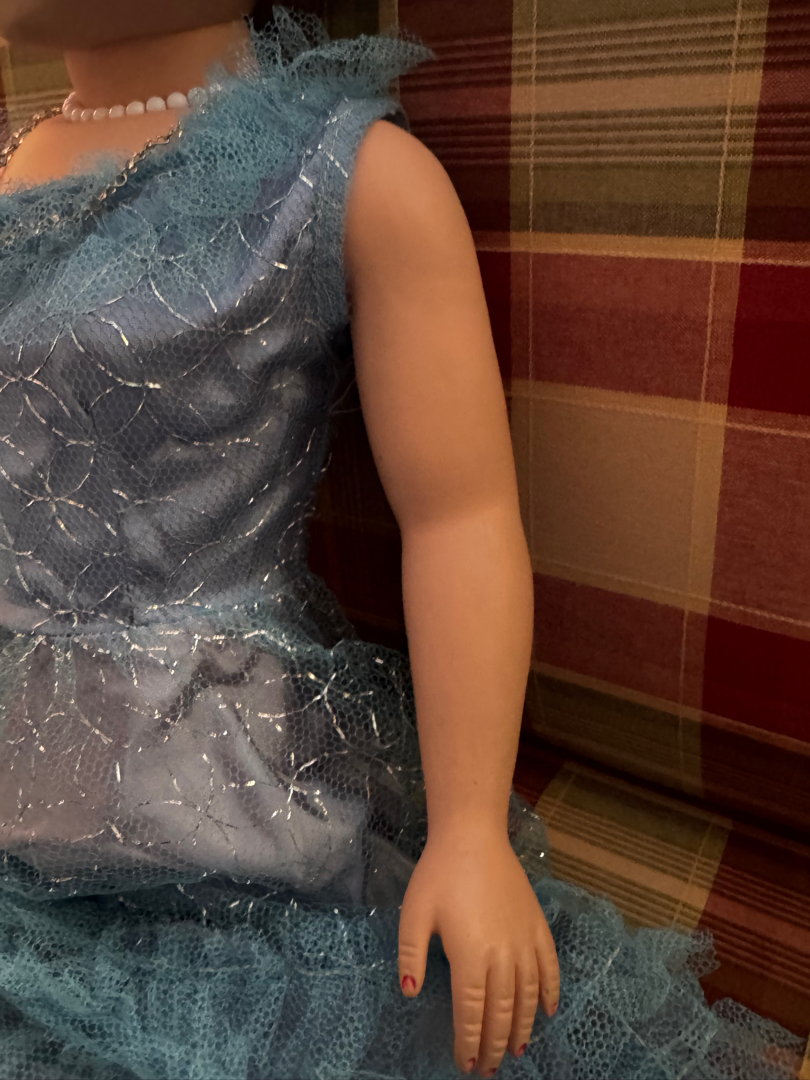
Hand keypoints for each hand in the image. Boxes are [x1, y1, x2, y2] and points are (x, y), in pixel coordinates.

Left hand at [398, 826, 558, 1075]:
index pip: (471, 1012)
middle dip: (494, 1044)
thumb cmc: (439, 874)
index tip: (465, 1063)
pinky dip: (550, 992)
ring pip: (528, 996)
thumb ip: (410, 956)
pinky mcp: (537, 926)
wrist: (473, 836)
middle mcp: (502, 955)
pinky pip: (549, 967)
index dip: (469, 1041)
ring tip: (515, 1050)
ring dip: (522, 1026)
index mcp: (470, 956)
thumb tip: (410, 993)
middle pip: (502, 1011)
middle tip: (487, 1067)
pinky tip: (547, 1011)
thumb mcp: (414, 914)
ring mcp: (524, 940)